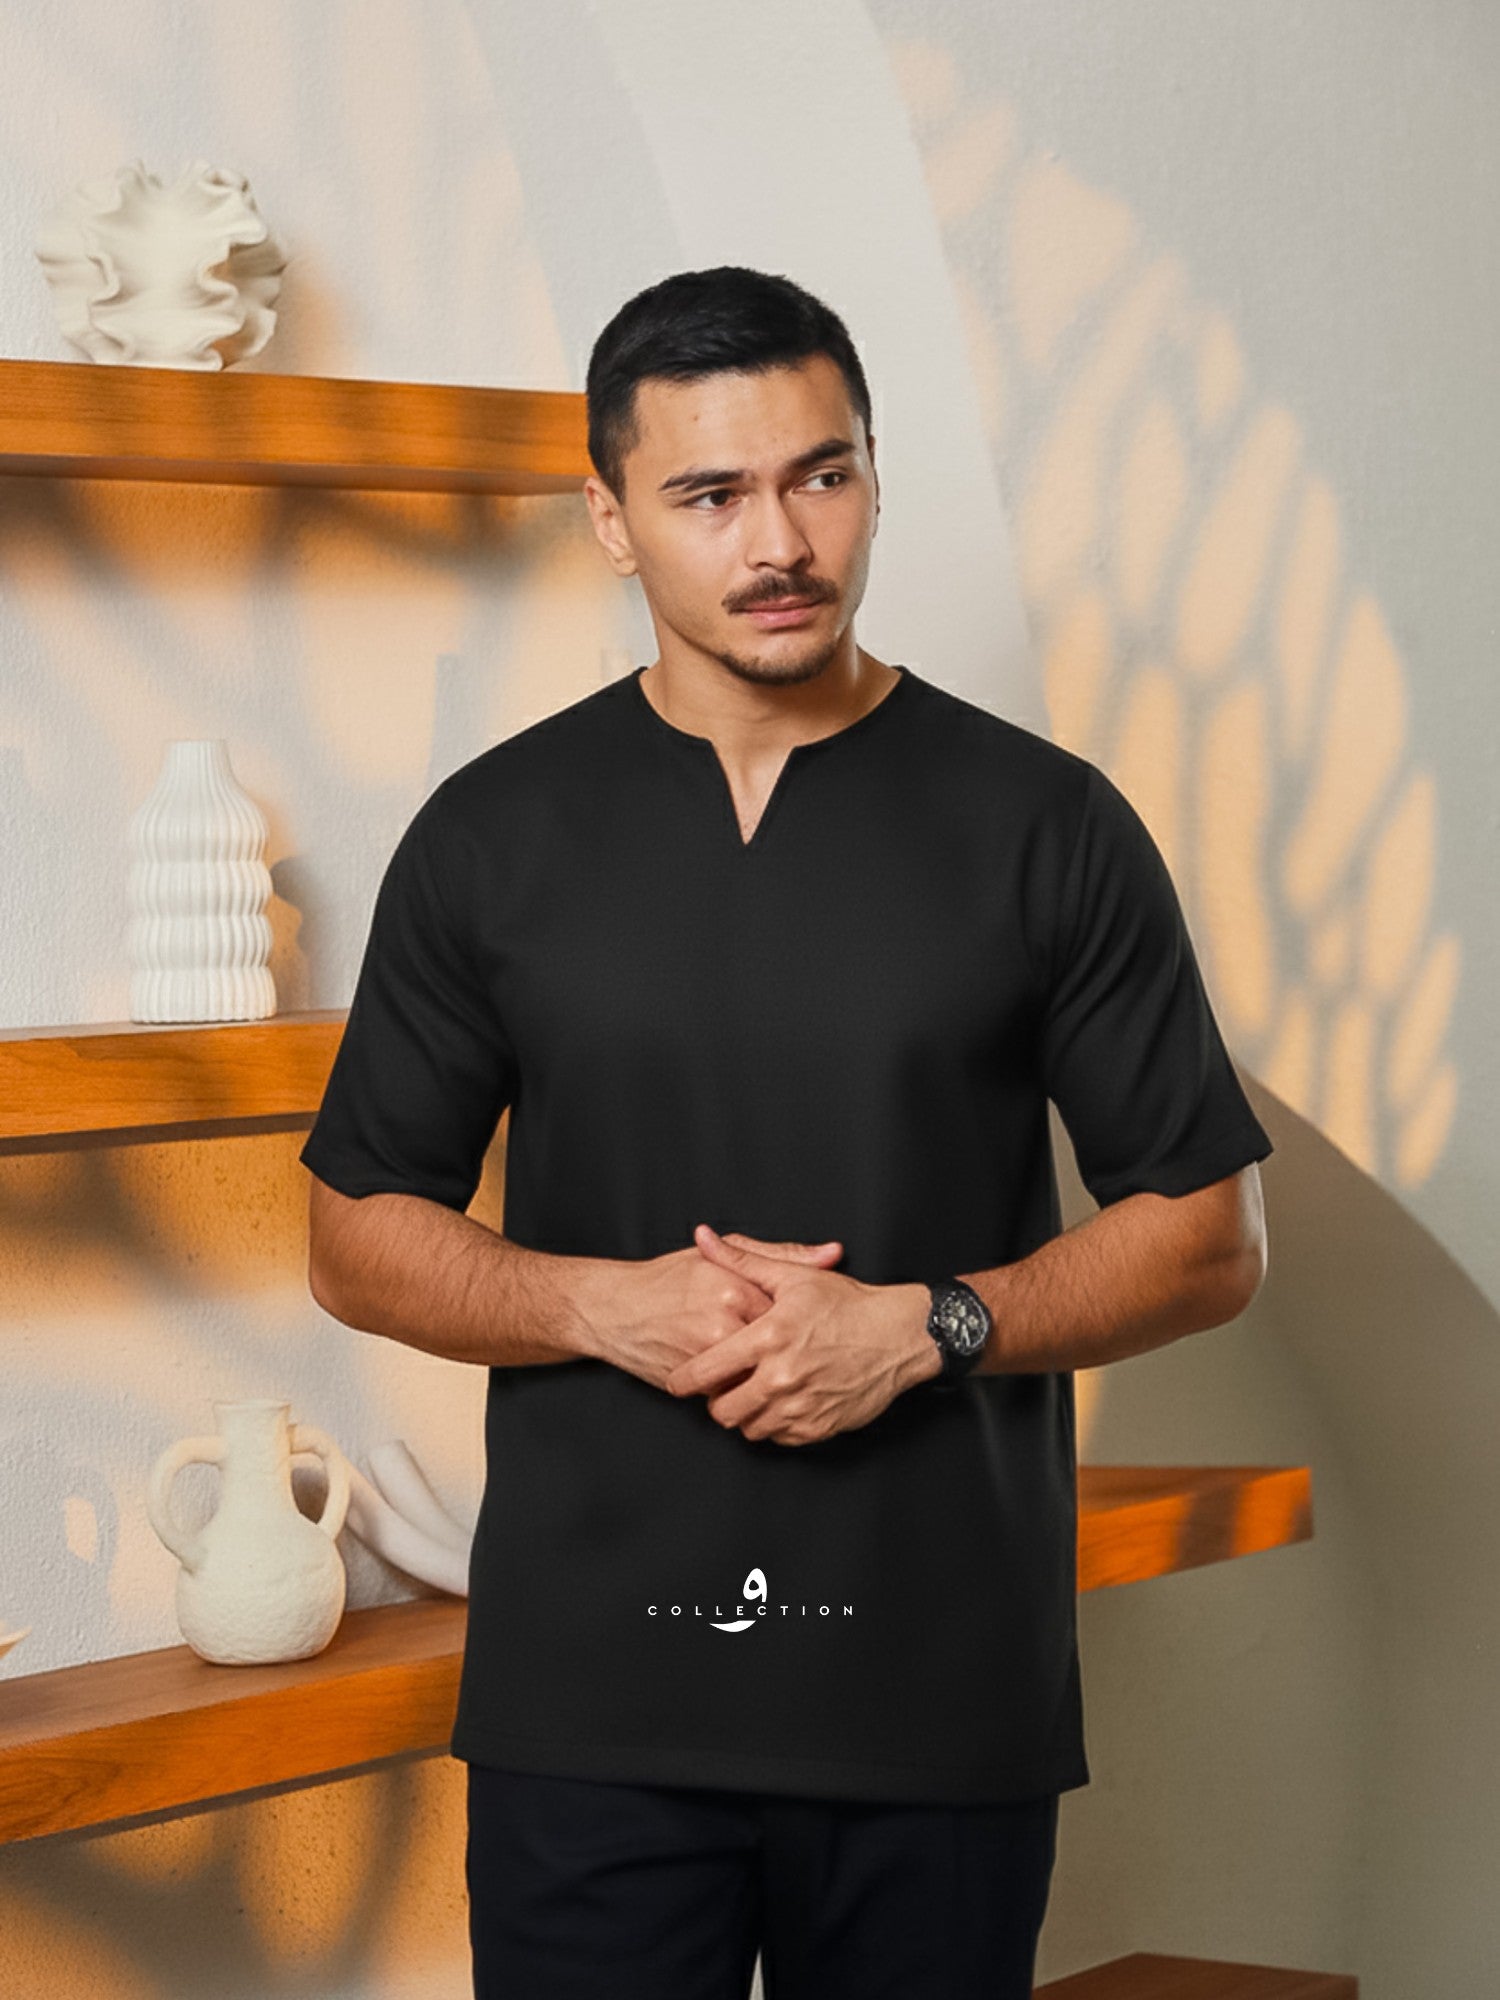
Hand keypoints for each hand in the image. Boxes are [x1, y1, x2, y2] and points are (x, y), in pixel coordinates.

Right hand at [597, 1232, 844, 1394]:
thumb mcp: (721, 1256)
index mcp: (737, 1289)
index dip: (803, 1322)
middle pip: (780, 1350)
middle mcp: (725, 1324)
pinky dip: (740, 1390)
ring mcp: (709, 1358)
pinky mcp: (695, 1385)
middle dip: (791, 1355)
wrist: (612, 1310)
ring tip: (772, 1364)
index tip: (808, 1324)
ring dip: (767, 1376)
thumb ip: (778, 1255)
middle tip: (797, 1351)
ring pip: (760, 1378)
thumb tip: (832, 1254)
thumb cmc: (666, 1280)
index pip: (793, 1314)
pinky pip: (734, 1395)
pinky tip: (740, 1377)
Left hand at [666, 1224, 937, 1444]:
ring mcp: (801, 1407)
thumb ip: (742, 1260)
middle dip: (716, 1401)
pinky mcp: (819, 1428)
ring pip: (749, 1429)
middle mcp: (780, 1378)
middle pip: (722, 1412)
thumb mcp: (793, 1276)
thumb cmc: (847, 1304)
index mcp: (768, 1338)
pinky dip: (775, 1424)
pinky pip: (780, 1438)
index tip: (678, 1381)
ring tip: (755, 1392)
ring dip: (746, 1414)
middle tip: (724, 1387)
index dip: (683, 1380)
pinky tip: (783, 1401)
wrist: (899, 1336)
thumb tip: (703, 1238)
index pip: (705, 1373)